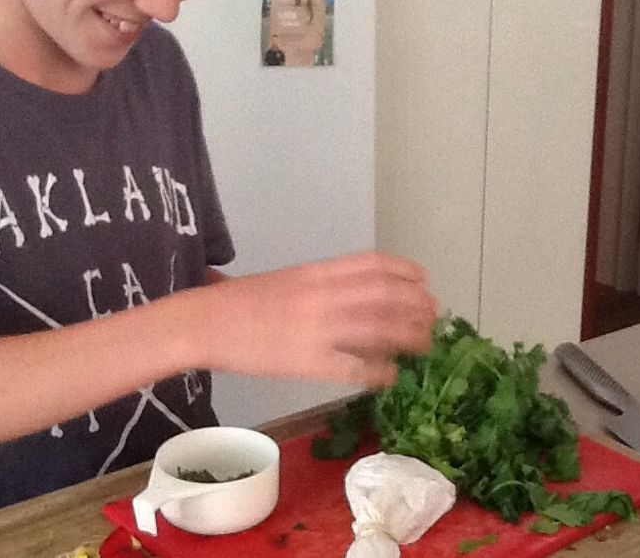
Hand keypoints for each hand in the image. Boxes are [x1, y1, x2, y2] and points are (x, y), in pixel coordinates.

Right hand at [190, 252, 437, 387]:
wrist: (204, 322)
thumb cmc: (241, 302)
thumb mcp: (287, 280)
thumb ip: (321, 283)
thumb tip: (355, 292)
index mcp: (316, 272)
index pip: (372, 264)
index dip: (404, 272)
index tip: (424, 280)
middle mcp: (322, 296)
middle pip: (384, 296)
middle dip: (416, 305)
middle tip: (435, 316)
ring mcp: (316, 329)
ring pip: (377, 330)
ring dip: (407, 337)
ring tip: (424, 346)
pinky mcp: (306, 362)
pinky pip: (353, 367)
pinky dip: (377, 371)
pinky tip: (390, 376)